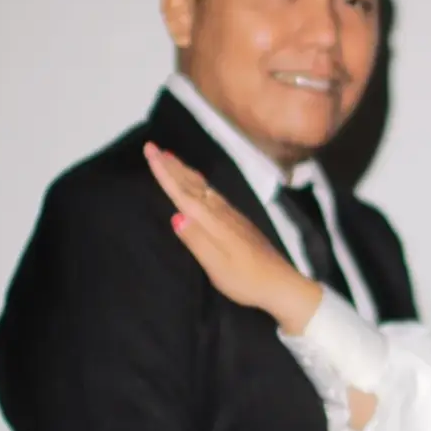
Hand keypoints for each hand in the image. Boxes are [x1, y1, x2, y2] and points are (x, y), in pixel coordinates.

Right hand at [144, 143, 320, 331]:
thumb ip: (197, 240)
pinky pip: (212, 193)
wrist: (281, 284)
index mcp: (213, 222)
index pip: (183, 193)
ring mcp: (232, 216)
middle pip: (193, 184)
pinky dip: (200, 183)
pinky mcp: (238, 222)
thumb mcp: (217, 266)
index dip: (165, 173)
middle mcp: (222, 213)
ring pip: (203, 187)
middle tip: (153, 147)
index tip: (150, 151)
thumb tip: (175, 216)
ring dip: (185, 171)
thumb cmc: (246, 279)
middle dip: (172, 166)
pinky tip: (199, 184)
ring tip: (171, 158)